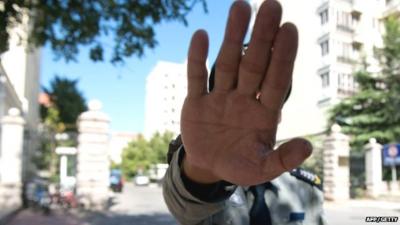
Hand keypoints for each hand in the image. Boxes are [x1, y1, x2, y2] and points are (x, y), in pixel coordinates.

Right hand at [181, 0, 311, 185]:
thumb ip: (282, 159)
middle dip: (262, 37)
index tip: (290, 29)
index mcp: (263, 113)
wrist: (209, 166)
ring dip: (233, 37)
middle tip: (271, 6)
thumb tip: (308, 146)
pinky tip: (201, 36)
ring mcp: (219, 98)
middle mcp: (243, 99)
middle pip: (254, 64)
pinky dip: (196, 58)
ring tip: (241, 7)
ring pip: (227, 63)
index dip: (283, 57)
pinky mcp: (196, 101)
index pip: (276, 81)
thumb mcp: (261, 169)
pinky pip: (196, 77)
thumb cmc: (239, 165)